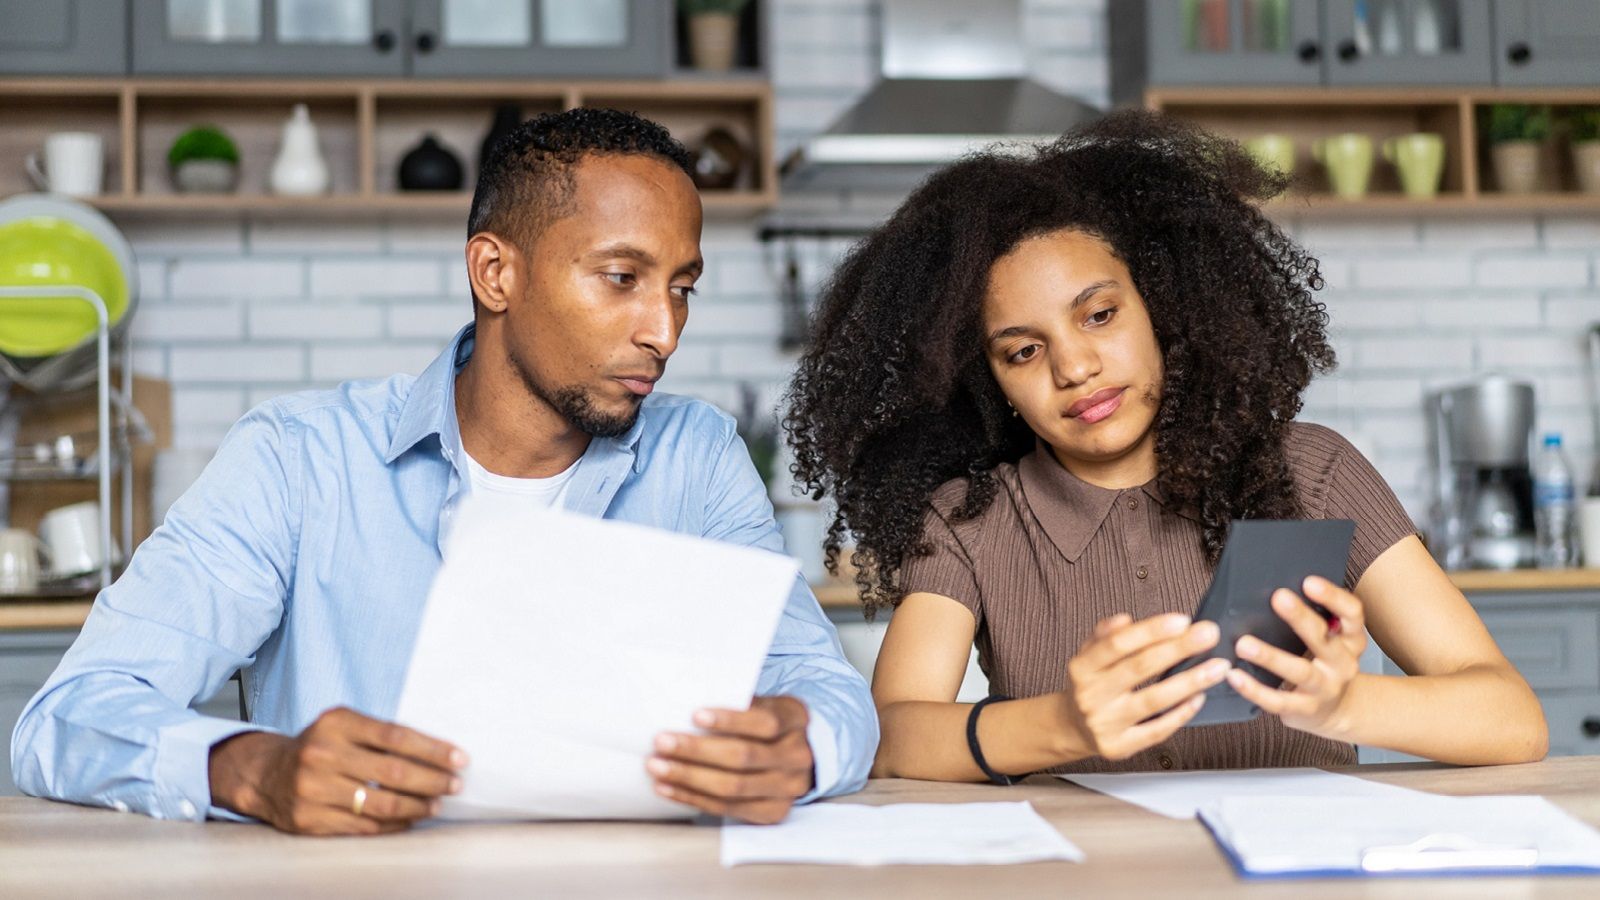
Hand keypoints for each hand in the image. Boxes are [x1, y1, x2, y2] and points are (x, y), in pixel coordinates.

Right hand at [209, 706, 466, 835]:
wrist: (267, 774)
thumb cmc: (320, 746)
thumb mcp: (344, 725)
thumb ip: (382, 734)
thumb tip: (439, 754)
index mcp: (336, 723)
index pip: (396, 736)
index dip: (433, 749)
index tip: (459, 758)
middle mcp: (322, 754)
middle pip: (392, 772)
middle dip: (432, 780)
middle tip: (455, 785)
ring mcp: (313, 789)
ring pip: (381, 804)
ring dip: (417, 806)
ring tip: (436, 804)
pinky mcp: (310, 819)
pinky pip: (364, 827)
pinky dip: (394, 824)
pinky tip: (410, 819)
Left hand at [646, 695, 813, 824]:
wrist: (799, 756)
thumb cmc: (767, 722)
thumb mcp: (762, 703)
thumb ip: (736, 703)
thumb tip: (683, 703)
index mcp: (796, 719)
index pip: (765, 722)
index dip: (730, 720)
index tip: (695, 715)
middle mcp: (797, 756)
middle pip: (743, 757)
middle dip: (697, 750)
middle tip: (662, 742)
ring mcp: (788, 789)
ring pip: (732, 787)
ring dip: (688, 777)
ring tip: (656, 766)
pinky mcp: (772, 812)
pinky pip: (726, 808)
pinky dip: (692, 797)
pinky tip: (666, 787)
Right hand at [1060, 613, 1230, 760]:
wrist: (1072, 728)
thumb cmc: (1090, 684)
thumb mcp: (1089, 654)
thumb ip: (1106, 635)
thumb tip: (1124, 620)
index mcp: (1082, 667)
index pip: (1118, 644)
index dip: (1151, 630)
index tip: (1182, 620)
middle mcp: (1090, 695)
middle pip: (1139, 668)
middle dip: (1178, 649)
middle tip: (1209, 635)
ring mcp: (1105, 723)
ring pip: (1153, 700)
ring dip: (1189, 682)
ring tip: (1217, 667)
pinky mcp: (1119, 746)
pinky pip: (1157, 730)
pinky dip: (1181, 713)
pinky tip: (1199, 698)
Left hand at [1226, 575, 1364, 739]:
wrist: (1336, 711)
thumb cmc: (1324, 664)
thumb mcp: (1330, 640)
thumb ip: (1313, 618)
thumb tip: (1274, 590)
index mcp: (1350, 639)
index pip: (1352, 614)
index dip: (1333, 597)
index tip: (1309, 582)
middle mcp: (1342, 663)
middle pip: (1323, 638)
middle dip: (1301, 618)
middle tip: (1278, 597)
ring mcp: (1325, 688)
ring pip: (1300, 671)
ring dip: (1270, 657)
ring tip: (1244, 643)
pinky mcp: (1305, 709)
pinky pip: (1278, 700)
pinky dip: (1254, 689)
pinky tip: (1234, 676)